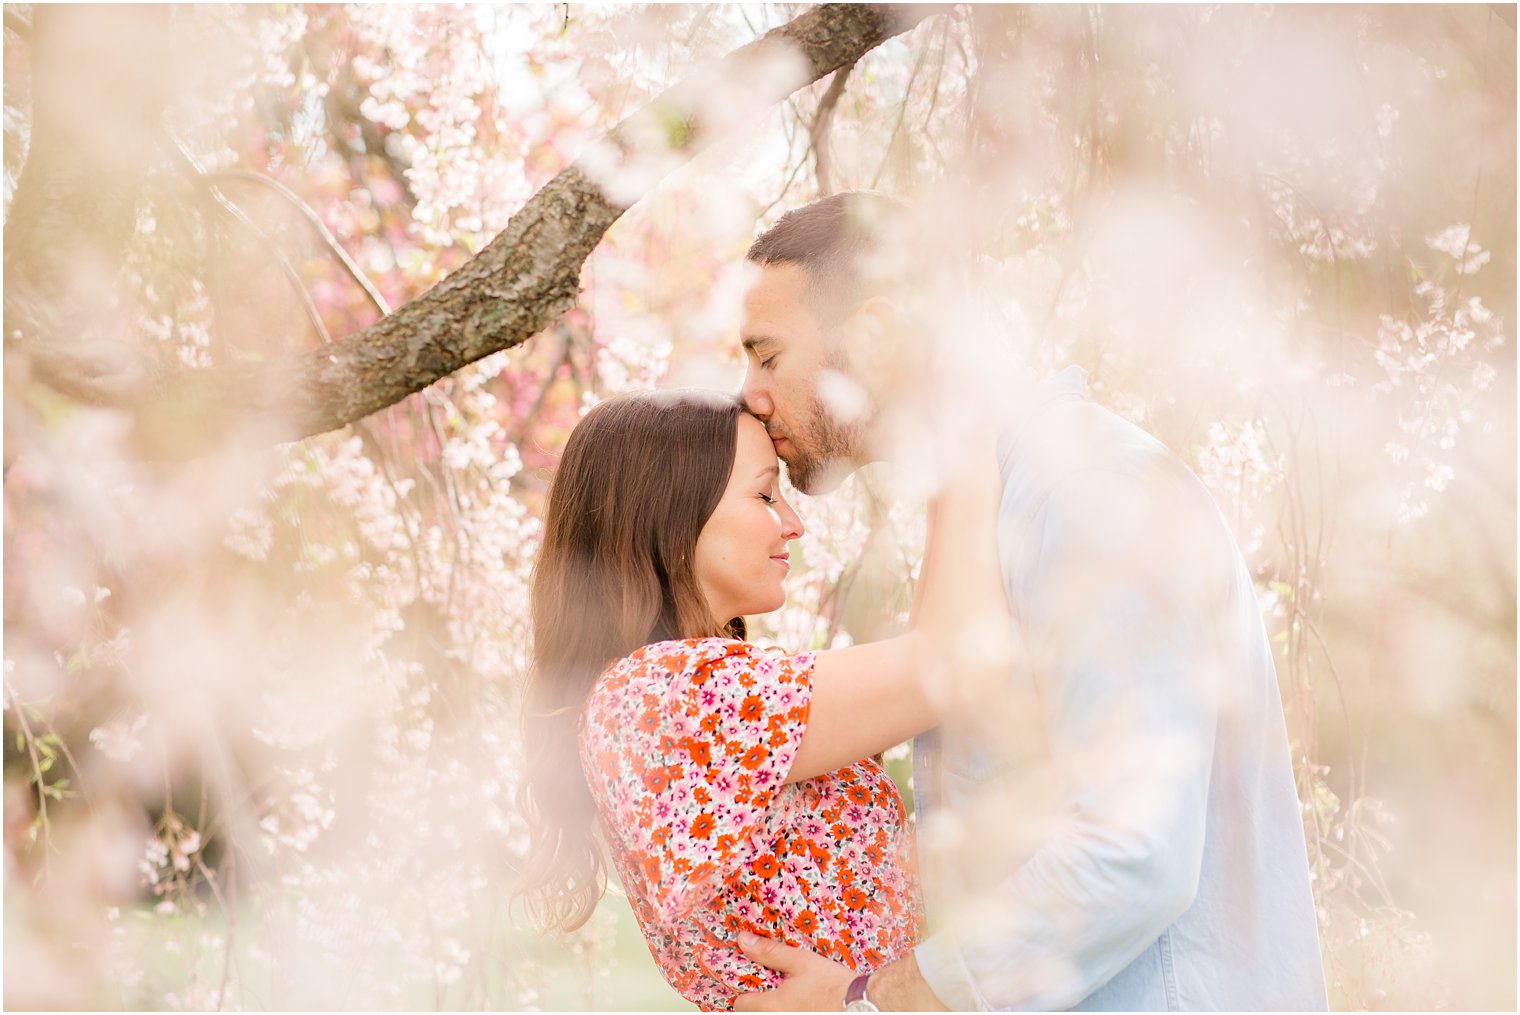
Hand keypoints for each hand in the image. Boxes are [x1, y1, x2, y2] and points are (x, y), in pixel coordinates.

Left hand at [731, 931, 852, 1011]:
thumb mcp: (800, 961)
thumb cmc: (831, 983)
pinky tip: (800, 1004)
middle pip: (752, 1014)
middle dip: (757, 1002)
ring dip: (773, 1007)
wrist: (860, 1004)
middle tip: (771, 987)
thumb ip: (769, 952)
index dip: (744, 993)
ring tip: (787, 995)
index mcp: (771, 1006)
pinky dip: (787, 1011)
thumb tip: (743, 941)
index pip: (739, 1005)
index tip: (753, 984)